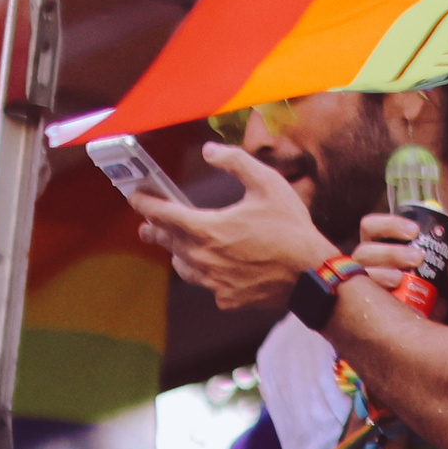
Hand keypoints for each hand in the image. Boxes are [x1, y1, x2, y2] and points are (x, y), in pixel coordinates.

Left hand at [132, 143, 338, 310]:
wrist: (312, 274)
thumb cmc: (291, 227)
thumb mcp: (268, 184)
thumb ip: (236, 162)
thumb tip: (209, 150)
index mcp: (208, 228)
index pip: (163, 213)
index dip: (145, 203)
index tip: (135, 196)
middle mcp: (203, 257)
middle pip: (168, 241)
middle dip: (155, 229)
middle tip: (146, 224)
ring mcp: (213, 282)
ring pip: (183, 266)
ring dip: (177, 253)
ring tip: (177, 247)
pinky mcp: (226, 298)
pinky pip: (208, 284)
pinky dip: (207, 274)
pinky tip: (215, 268)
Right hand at [352, 213, 447, 297]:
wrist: (421, 328)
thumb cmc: (427, 296)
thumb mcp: (446, 285)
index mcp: (378, 248)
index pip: (371, 226)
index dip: (388, 224)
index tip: (415, 231)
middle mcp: (363, 264)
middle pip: (365, 250)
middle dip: (390, 252)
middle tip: (417, 258)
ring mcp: (357, 285)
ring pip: (358, 272)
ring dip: (380, 272)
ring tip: (401, 278)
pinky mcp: (357, 305)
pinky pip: (355, 297)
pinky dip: (371, 294)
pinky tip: (388, 298)